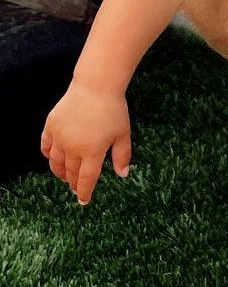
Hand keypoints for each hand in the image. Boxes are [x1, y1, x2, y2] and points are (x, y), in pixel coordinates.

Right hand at [41, 85, 131, 204]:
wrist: (96, 86)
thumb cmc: (113, 110)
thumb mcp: (123, 134)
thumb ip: (122, 156)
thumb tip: (123, 175)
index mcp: (92, 152)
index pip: (86, 180)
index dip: (84, 192)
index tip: (83, 201)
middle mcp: (73, 148)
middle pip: (70, 172)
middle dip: (73, 182)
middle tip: (75, 187)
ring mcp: (60, 137)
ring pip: (55, 162)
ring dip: (59, 172)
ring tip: (63, 176)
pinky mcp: (51, 126)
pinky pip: (45, 145)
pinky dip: (48, 154)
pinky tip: (51, 157)